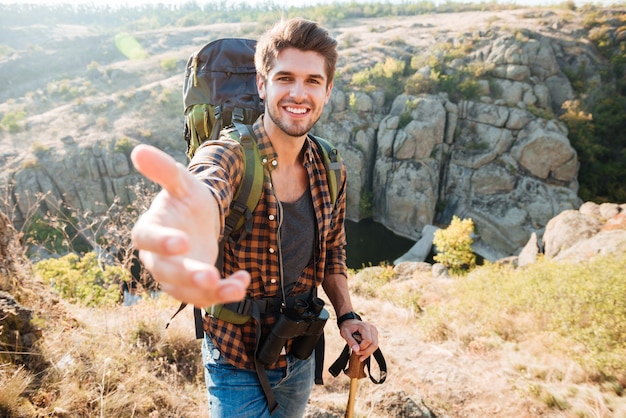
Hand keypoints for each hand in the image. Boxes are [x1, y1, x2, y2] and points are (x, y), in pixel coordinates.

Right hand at [130, 144, 249, 306]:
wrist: (200, 218)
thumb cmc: (186, 199)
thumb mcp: (181, 182)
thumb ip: (164, 170)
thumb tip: (138, 150)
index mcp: (149, 229)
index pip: (146, 238)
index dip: (161, 242)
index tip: (182, 242)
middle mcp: (156, 257)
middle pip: (166, 272)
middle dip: (188, 275)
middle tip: (210, 276)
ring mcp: (174, 275)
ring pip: (185, 291)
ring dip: (209, 292)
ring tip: (234, 288)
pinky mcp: (192, 286)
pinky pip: (204, 296)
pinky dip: (224, 292)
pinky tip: (243, 281)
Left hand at [339, 319, 378, 361]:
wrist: (349, 322)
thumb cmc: (347, 327)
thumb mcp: (345, 333)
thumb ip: (350, 341)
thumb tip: (357, 350)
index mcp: (364, 326)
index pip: (368, 340)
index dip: (362, 347)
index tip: (355, 350)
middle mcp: (372, 328)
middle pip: (374, 344)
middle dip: (366, 352)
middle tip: (357, 353)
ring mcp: (374, 331)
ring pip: (375, 345)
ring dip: (368, 352)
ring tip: (359, 354)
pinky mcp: (374, 334)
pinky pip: (374, 345)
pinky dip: (369, 351)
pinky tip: (362, 353)